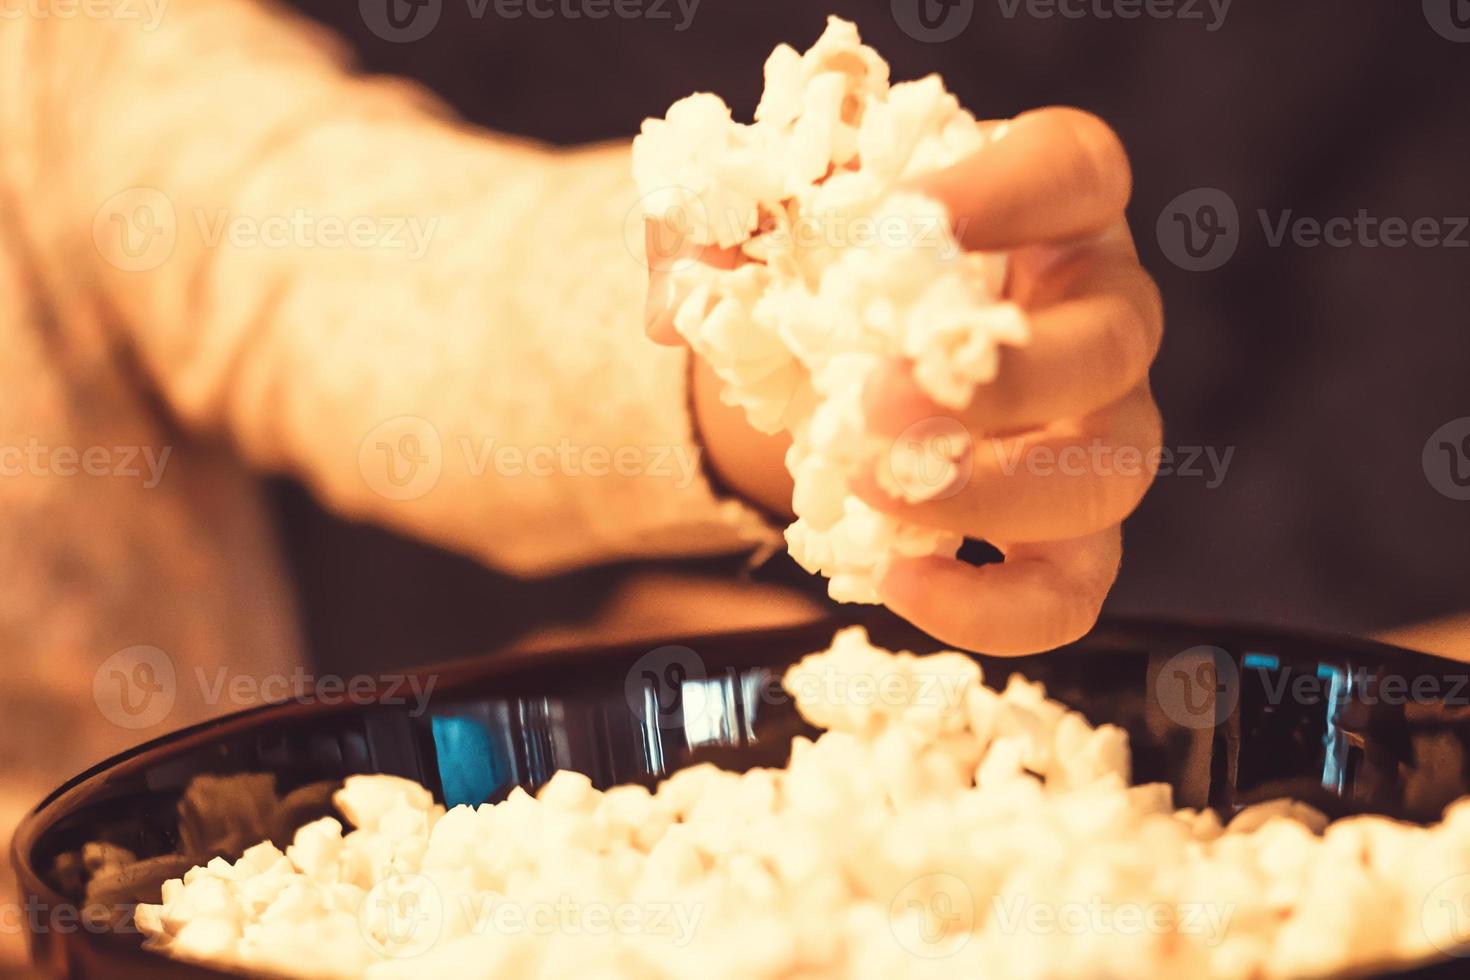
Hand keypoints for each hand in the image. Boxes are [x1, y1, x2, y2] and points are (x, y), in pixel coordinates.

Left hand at [645, 108, 1162, 655]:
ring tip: (874, 489)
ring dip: (993, 495)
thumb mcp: (773, 225)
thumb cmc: (835, 266)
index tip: (912, 222)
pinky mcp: (1073, 528)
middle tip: (878, 400)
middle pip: (1112, 341)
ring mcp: (1102, 427)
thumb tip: (674, 306)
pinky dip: (995, 609)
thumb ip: (715, 234)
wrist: (845, 358)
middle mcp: (1100, 313)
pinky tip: (899, 583)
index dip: (1009, 190)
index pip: (1073, 170)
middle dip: (1002, 381)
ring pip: (1110, 475)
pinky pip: (1073, 590)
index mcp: (1050, 206)